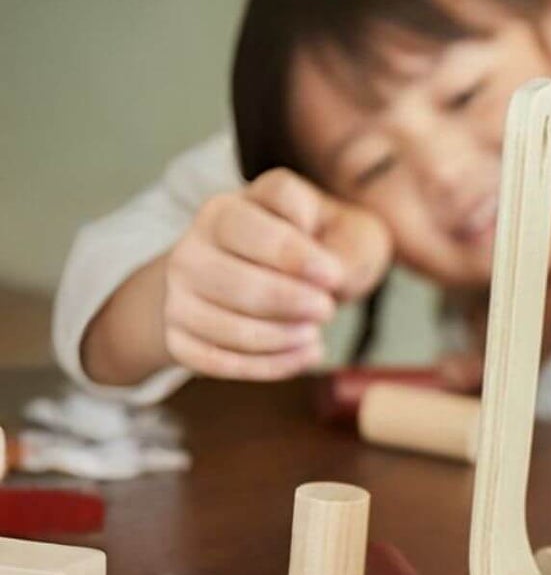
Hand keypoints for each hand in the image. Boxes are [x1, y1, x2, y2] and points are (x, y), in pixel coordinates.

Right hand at [164, 169, 391, 380]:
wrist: (279, 282)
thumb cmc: (319, 250)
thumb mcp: (346, 232)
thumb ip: (344, 245)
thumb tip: (328, 270)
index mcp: (229, 209)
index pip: (245, 225)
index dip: (291, 253)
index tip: (332, 274)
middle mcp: (194, 246)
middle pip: (232, 280)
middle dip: (285, 301)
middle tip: (325, 309)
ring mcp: (180, 292)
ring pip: (222, 325)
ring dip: (277, 337)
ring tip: (313, 333)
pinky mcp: (180, 336)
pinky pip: (214, 361)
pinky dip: (266, 365)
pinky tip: (304, 355)